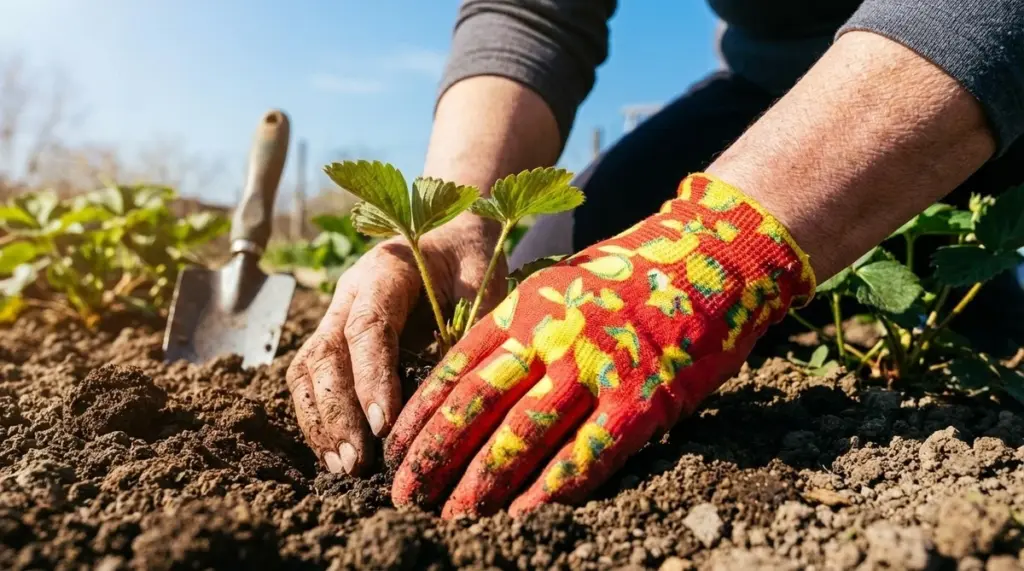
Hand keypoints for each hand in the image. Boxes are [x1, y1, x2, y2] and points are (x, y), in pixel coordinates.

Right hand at [286, 214, 505, 474]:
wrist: (450, 232)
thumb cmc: (469, 257)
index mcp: (385, 271)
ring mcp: (336, 315)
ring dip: (321, 421)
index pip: (367, 327)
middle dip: (337, 412)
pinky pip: (311, 379)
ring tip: (343, 467)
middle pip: (325, 354)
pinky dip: (318, 418)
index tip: (382, 425)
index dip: (370, 378)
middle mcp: (349, 293)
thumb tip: (459, 387)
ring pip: (307, 369)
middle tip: (357, 461)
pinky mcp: (335, 338)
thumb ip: (471, 324)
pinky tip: (335, 453)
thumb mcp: (482, 279)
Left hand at [384, 174, 815, 516]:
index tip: (394, 450)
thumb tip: (474, 379)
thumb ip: (521, 326)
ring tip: (450, 518)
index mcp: (527, 306)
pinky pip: (586, 456)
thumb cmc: (634, 275)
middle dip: (434, 456)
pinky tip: (521, 519)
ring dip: (481, 484)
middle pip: (476, 407)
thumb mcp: (564, 284)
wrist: (714, 257)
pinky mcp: (640, 400)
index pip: (456, 368)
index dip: (421, 415)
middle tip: (403, 496)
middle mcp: (551, 336)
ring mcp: (595, 368)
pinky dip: (550, 493)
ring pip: (521, 437)